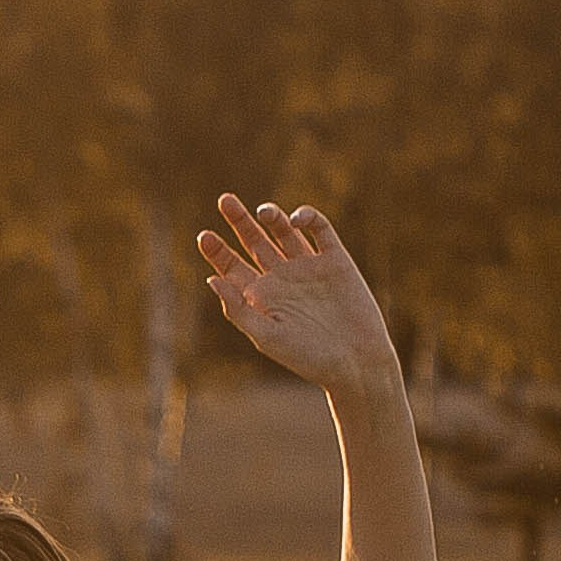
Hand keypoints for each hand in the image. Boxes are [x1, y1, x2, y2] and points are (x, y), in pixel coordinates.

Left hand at [197, 196, 398, 399]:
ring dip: (272, 216)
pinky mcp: (335, 260)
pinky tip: (296, 219)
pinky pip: (320, 229)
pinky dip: (308, 218)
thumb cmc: (308, 357)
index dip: (218, 252)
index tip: (204, 237)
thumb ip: (239, 309)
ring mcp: (308, 268)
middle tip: (224, 199)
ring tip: (261, 211)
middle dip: (239, 221)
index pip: (233, 268)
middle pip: (255, 243)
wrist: (356, 361)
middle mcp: (282, 279)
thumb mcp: (267, 336)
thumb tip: (212, 280)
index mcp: (262, 298)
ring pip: (284, 232)